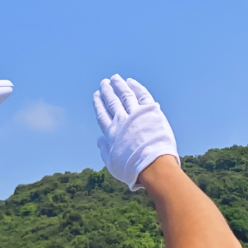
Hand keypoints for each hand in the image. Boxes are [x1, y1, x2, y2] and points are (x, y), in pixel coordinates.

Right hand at [93, 75, 178, 190]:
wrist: (152, 165)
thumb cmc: (133, 169)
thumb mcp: (113, 164)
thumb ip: (104, 150)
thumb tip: (99, 140)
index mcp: (111, 133)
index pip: (102, 115)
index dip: (98, 104)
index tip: (96, 95)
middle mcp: (121, 121)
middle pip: (112, 102)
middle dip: (107, 91)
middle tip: (104, 83)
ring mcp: (136, 115)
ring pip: (125, 95)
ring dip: (119, 85)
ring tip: (115, 78)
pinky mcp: (151, 112)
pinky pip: (142, 95)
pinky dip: (136, 87)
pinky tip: (131, 82)